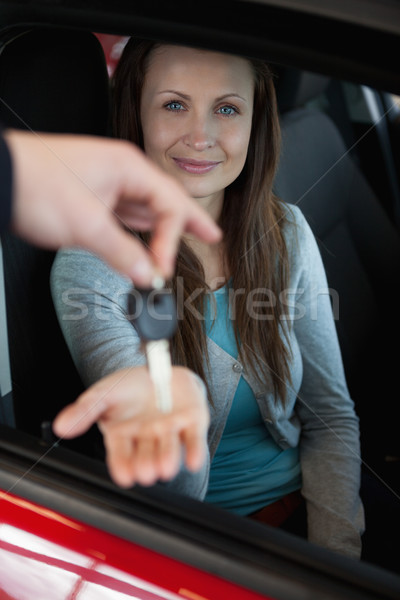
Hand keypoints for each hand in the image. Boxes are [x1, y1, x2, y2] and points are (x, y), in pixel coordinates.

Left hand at [4, 130, 220, 285]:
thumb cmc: (36, 185)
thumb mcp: (86, 225)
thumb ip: (122, 253)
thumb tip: (149, 274)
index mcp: (128, 168)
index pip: (168, 205)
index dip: (171, 239)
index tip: (162, 268)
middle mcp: (122, 172)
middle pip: (164, 201)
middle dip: (188, 221)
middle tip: (212, 235)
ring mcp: (107, 183)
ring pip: (144, 209)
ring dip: (161, 229)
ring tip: (184, 242)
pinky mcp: (92, 195)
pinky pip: (125, 214)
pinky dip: (137, 231)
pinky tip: (144, 242)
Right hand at [52, 366, 209, 487]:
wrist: (160, 368)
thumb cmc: (130, 387)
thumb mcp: (104, 393)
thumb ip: (85, 410)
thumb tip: (60, 426)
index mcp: (123, 435)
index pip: (121, 455)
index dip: (122, 465)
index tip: (124, 476)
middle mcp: (147, 438)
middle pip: (146, 455)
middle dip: (146, 464)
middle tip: (145, 472)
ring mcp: (170, 431)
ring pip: (169, 449)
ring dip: (168, 459)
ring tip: (165, 467)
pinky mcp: (193, 423)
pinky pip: (194, 439)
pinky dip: (195, 450)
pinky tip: (193, 461)